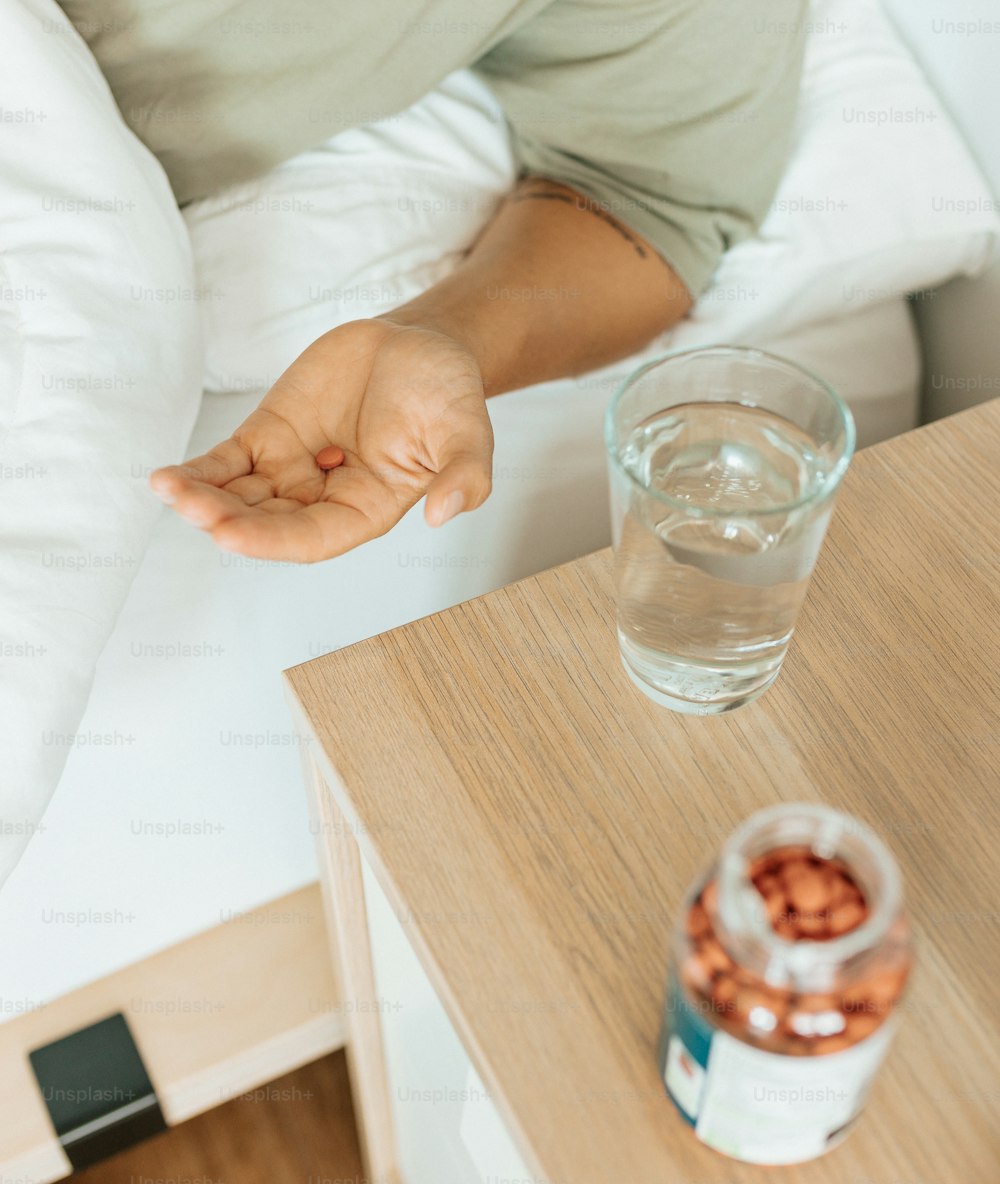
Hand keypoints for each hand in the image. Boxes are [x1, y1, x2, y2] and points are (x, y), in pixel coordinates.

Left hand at [150, 318, 493, 562]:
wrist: (421, 345)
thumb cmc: (448, 397)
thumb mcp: (469, 434)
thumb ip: (464, 475)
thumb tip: (445, 514)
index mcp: (366, 510)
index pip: (311, 538)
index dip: (270, 540)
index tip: (229, 534)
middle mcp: (323, 498)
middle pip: (265, 521)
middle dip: (225, 517)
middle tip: (190, 506)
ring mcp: (292, 468)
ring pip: (238, 495)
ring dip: (202, 497)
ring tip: (168, 487)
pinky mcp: (270, 434)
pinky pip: (226, 461)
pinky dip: (198, 471)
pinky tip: (166, 478)